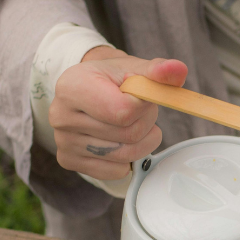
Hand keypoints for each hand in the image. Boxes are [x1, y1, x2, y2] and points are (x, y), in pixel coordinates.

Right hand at [49, 46, 187, 179]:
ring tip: (132, 123)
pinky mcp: (69, 160)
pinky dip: (128, 159)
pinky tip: (120, 140)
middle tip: (139, 110)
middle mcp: (60, 115)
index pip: (124, 112)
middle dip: (146, 123)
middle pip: (128, 135)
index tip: (141, 96)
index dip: (144, 107)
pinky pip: (116, 171)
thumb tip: (178, 70)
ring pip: (125, 155)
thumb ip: (158, 71)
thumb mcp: (135, 68)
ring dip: (142, 142)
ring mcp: (63, 141)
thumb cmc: (112, 80)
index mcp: (72, 86)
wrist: (89, 90)